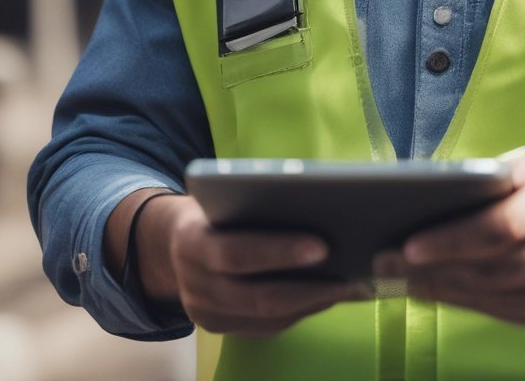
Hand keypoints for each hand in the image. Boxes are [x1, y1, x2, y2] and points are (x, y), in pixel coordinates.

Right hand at [140, 194, 370, 336]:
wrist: (170, 244)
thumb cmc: (213, 208)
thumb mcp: (222, 195)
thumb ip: (255, 202)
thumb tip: (319, 203)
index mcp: (190, 241)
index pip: (236, 252)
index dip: (279, 252)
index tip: (323, 245)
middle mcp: (193, 284)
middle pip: (256, 295)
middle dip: (309, 287)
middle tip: (353, 276)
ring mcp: (204, 314)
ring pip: (267, 317)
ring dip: (315, 303)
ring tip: (355, 287)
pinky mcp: (220, 329)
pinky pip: (268, 327)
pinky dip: (303, 311)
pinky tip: (331, 295)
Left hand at [373, 156, 524, 327]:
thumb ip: (488, 181)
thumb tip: (427, 197)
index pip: (501, 226)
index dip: (454, 239)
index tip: (409, 245)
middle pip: (493, 265)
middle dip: (435, 267)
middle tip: (387, 263)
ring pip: (496, 293)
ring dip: (443, 288)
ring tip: (401, 277)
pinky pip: (506, 312)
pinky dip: (466, 302)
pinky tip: (436, 291)